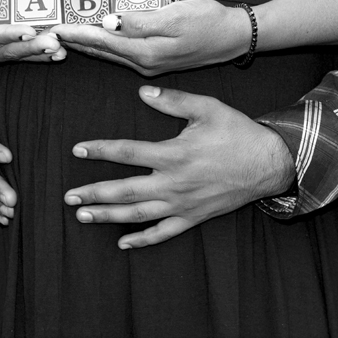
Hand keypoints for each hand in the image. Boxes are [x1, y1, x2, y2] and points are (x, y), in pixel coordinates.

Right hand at [0, 0, 65, 67]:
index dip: (8, 34)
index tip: (27, 31)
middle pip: (10, 50)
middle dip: (33, 46)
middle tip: (54, 42)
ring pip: (21, 55)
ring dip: (42, 53)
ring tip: (60, 50)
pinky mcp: (6, 53)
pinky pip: (25, 55)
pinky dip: (43, 54)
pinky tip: (60, 53)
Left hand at [51, 0, 249, 75]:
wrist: (234, 38)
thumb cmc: (209, 22)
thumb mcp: (176, 16)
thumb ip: (140, 21)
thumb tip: (108, 21)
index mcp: (146, 52)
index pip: (102, 40)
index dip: (76, 32)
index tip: (53, 27)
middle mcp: (144, 63)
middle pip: (100, 51)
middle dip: (73, 41)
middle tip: (48, 35)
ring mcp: (149, 65)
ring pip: (109, 54)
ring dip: (86, 45)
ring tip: (63, 38)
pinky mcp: (155, 62)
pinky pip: (121, 55)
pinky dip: (103, 47)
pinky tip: (95, 42)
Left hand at [63, 86, 295, 248]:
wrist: (269, 164)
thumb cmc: (238, 134)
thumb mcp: (208, 108)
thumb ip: (174, 101)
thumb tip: (142, 93)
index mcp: (173, 154)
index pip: (127, 152)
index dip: (100, 150)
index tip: (77, 150)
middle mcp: (173, 183)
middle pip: (124, 191)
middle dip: (94, 194)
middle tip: (68, 197)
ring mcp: (182, 204)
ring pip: (138, 215)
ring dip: (108, 217)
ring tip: (83, 217)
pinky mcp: (193, 217)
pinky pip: (163, 233)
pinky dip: (142, 240)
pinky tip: (123, 244)